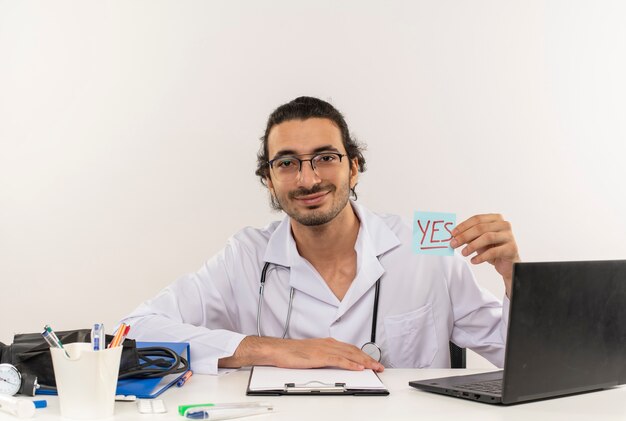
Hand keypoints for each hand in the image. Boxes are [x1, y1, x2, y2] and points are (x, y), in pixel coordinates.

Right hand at [219, 336, 383, 371]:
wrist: (278, 350)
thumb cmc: (291, 352)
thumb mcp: (311, 353)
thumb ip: (323, 356)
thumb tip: (333, 363)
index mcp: (327, 343)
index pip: (350, 348)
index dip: (363, 355)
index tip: (372, 361)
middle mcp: (328, 344)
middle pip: (353, 351)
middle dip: (368, 358)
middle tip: (379, 366)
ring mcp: (325, 350)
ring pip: (350, 355)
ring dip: (364, 361)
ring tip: (374, 367)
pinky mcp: (320, 357)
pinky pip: (339, 360)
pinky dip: (351, 364)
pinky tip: (358, 368)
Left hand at [450, 213, 520, 296]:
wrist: (507, 263)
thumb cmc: (492, 249)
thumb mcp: (479, 240)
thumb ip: (469, 235)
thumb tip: (454, 236)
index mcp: (495, 218)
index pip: (477, 219)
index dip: (463, 226)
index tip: (452, 234)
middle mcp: (504, 225)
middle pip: (481, 227)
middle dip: (465, 236)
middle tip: (454, 244)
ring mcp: (509, 236)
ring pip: (487, 237)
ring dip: (472, 246)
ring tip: (463, 253)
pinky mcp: (511, 248)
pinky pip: (493, 251)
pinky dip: (481, 257)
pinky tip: (473, 260)